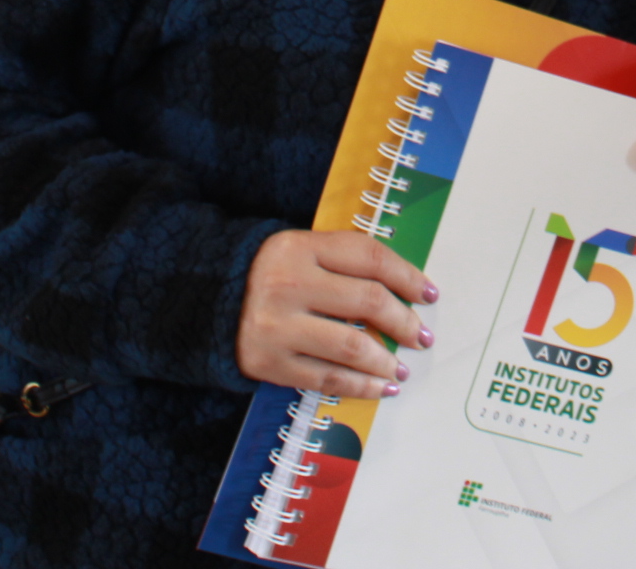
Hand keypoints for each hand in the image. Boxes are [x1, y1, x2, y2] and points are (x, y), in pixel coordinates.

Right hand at [234, 229, 436, 398]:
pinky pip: (328, 378)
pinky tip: (382, 387)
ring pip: (351, 346)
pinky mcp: (270, 364)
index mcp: (301, 247)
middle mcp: (289, 284)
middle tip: (422, 336)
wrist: (206, 301)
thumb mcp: (302, 251)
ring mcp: (278, 327)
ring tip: (402, 367)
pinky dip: (362, 385)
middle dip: (405, 322)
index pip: (370, 258)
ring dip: (386, 360)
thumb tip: (407, 289)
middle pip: (367, 302)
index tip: (429, 294)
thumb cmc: (272, 275)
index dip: (407, 276)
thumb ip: (346, 261)